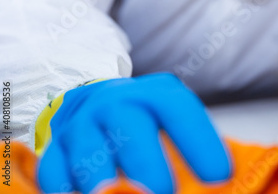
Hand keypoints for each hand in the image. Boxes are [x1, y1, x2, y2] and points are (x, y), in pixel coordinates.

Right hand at [37, 73, 230, 193]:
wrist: (96, 100)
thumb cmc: (147, 118)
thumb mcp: (173, 118)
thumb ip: (193, 145)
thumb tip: (222, 182)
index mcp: (155, 94)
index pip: (179, 109)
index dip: (199, 142)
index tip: (220, 177)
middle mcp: (116, 102)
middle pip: (130, 127)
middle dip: (148, 164)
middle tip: (164, 192)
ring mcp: (81, 124)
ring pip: (89, 153)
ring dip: (105, 182)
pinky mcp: (56, 148)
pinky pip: (55, 174)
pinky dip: (68, 191)